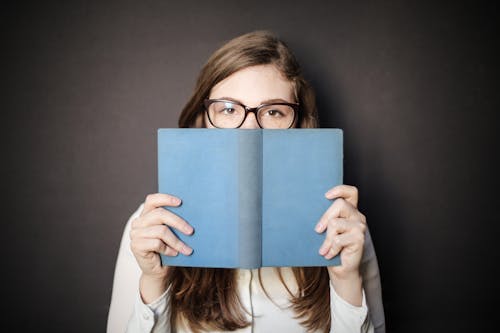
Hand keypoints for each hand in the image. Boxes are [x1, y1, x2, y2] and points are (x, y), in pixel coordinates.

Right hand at [130, 193, 193, 279]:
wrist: (159, 271)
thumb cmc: (169, 249)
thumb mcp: (172, 233)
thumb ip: (174, 221)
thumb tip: (192, 212)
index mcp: (146, 215)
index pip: (152, 200)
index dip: (165, 198)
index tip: (180, 202)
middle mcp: (138, 222)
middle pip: (159, 214)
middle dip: (178, 222)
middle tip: (191, 231)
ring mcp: (135, 234)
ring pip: (161, 231)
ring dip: (177, 241)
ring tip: (187, 249)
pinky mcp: (136, 246)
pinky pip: (157, 243)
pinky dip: (169, 249)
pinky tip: (174, 254)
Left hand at [315, 185, 366, 304]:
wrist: (341, 270)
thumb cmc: (331, 248)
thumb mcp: (325, 231)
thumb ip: (323, 219)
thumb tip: (303, 210)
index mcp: (350, 211)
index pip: (351, 192)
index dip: (340, 190)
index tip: (326, 196)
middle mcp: (357, 216)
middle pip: (340, 205)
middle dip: (325, 217)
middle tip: (317, 230)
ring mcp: (360, 227)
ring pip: (336, 223)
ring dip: (326, 239)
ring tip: (324, 249)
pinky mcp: (359, 238)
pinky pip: (338, 239)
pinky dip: (330, 248)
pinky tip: (329, 254)